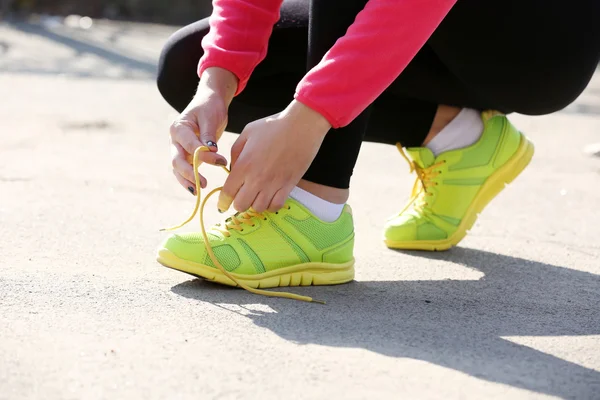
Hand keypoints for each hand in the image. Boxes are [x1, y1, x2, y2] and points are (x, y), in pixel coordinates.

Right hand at [169, 67, 237, 193]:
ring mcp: (179, 149)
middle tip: (204, 183)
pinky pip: (184, 170)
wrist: (208, 103)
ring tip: (199, 191)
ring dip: (187, 180)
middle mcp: (175, 140)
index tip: (221, 160)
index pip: (189, 145)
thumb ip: (208, 134)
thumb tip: (210, 151)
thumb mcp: (211, 117)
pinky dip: (189, 180)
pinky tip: (197, 189)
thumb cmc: (210, 108)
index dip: (203, 155)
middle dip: (189, 173)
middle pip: (177, 160)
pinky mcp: (186, 155)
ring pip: (178, 169)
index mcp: (178, 128)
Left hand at [218, 100, 331, 212]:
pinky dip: (271, 205)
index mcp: (244, 165)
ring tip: (257, 195)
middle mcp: (257, 178)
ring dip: (255, 204)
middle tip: (242, 196)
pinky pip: (276, 206)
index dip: (223, 201)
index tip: (223, 204)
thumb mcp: (247, 133)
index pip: (228, 192)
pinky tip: (270, 197)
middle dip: (238, 203)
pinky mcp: (288, 186)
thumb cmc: (274, 126)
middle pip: (241, 206)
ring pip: (258, 208)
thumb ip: (236, 153)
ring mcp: (274, 184)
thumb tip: (233, 170)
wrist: (302, 126)